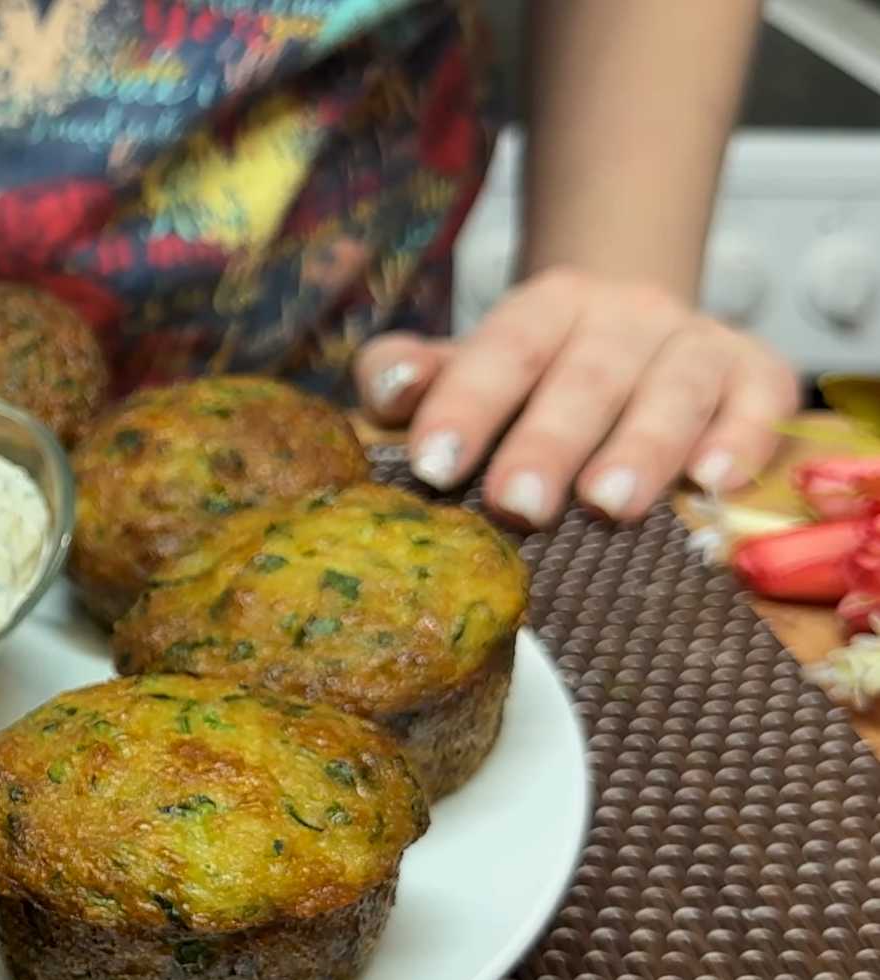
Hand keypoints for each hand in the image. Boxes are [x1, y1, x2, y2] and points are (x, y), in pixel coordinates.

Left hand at [353, 267, 798, 526]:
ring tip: (608, 506)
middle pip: (586, 377)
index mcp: (546, 305)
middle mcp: (625, 313)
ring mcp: (695, 340)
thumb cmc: (530, 372)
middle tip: (517, 505)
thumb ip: (412, 372)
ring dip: (642, 448)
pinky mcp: (756, 372)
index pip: (502, 350)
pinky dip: (741, 438)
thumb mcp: (465, 364)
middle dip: (549, 443)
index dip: (466, 405)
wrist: (629, 327)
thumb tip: (389, 386)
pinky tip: (711, 482)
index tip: (432, 466)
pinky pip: (759, 401)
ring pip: (673, 390)